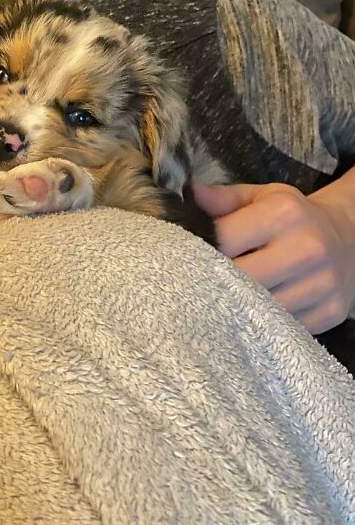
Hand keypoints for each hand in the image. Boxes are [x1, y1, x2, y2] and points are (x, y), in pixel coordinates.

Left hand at [194, 178, 354, 333]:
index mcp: (283, 214)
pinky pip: (280, 328)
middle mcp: (306, 249)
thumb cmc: (293, 216)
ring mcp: (321, 284)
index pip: (224, 240)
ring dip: (236, 308)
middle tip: (196, 284)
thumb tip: (190, 196)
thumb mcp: (262, 197)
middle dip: (213, 283)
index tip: (185, 257)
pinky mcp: (330, 312)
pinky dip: (262, 324)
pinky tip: (252, 313)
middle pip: (239, 280)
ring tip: (222, 299)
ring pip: (259, 310)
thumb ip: (224, 199)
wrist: (348, 237)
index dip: (198, 250)